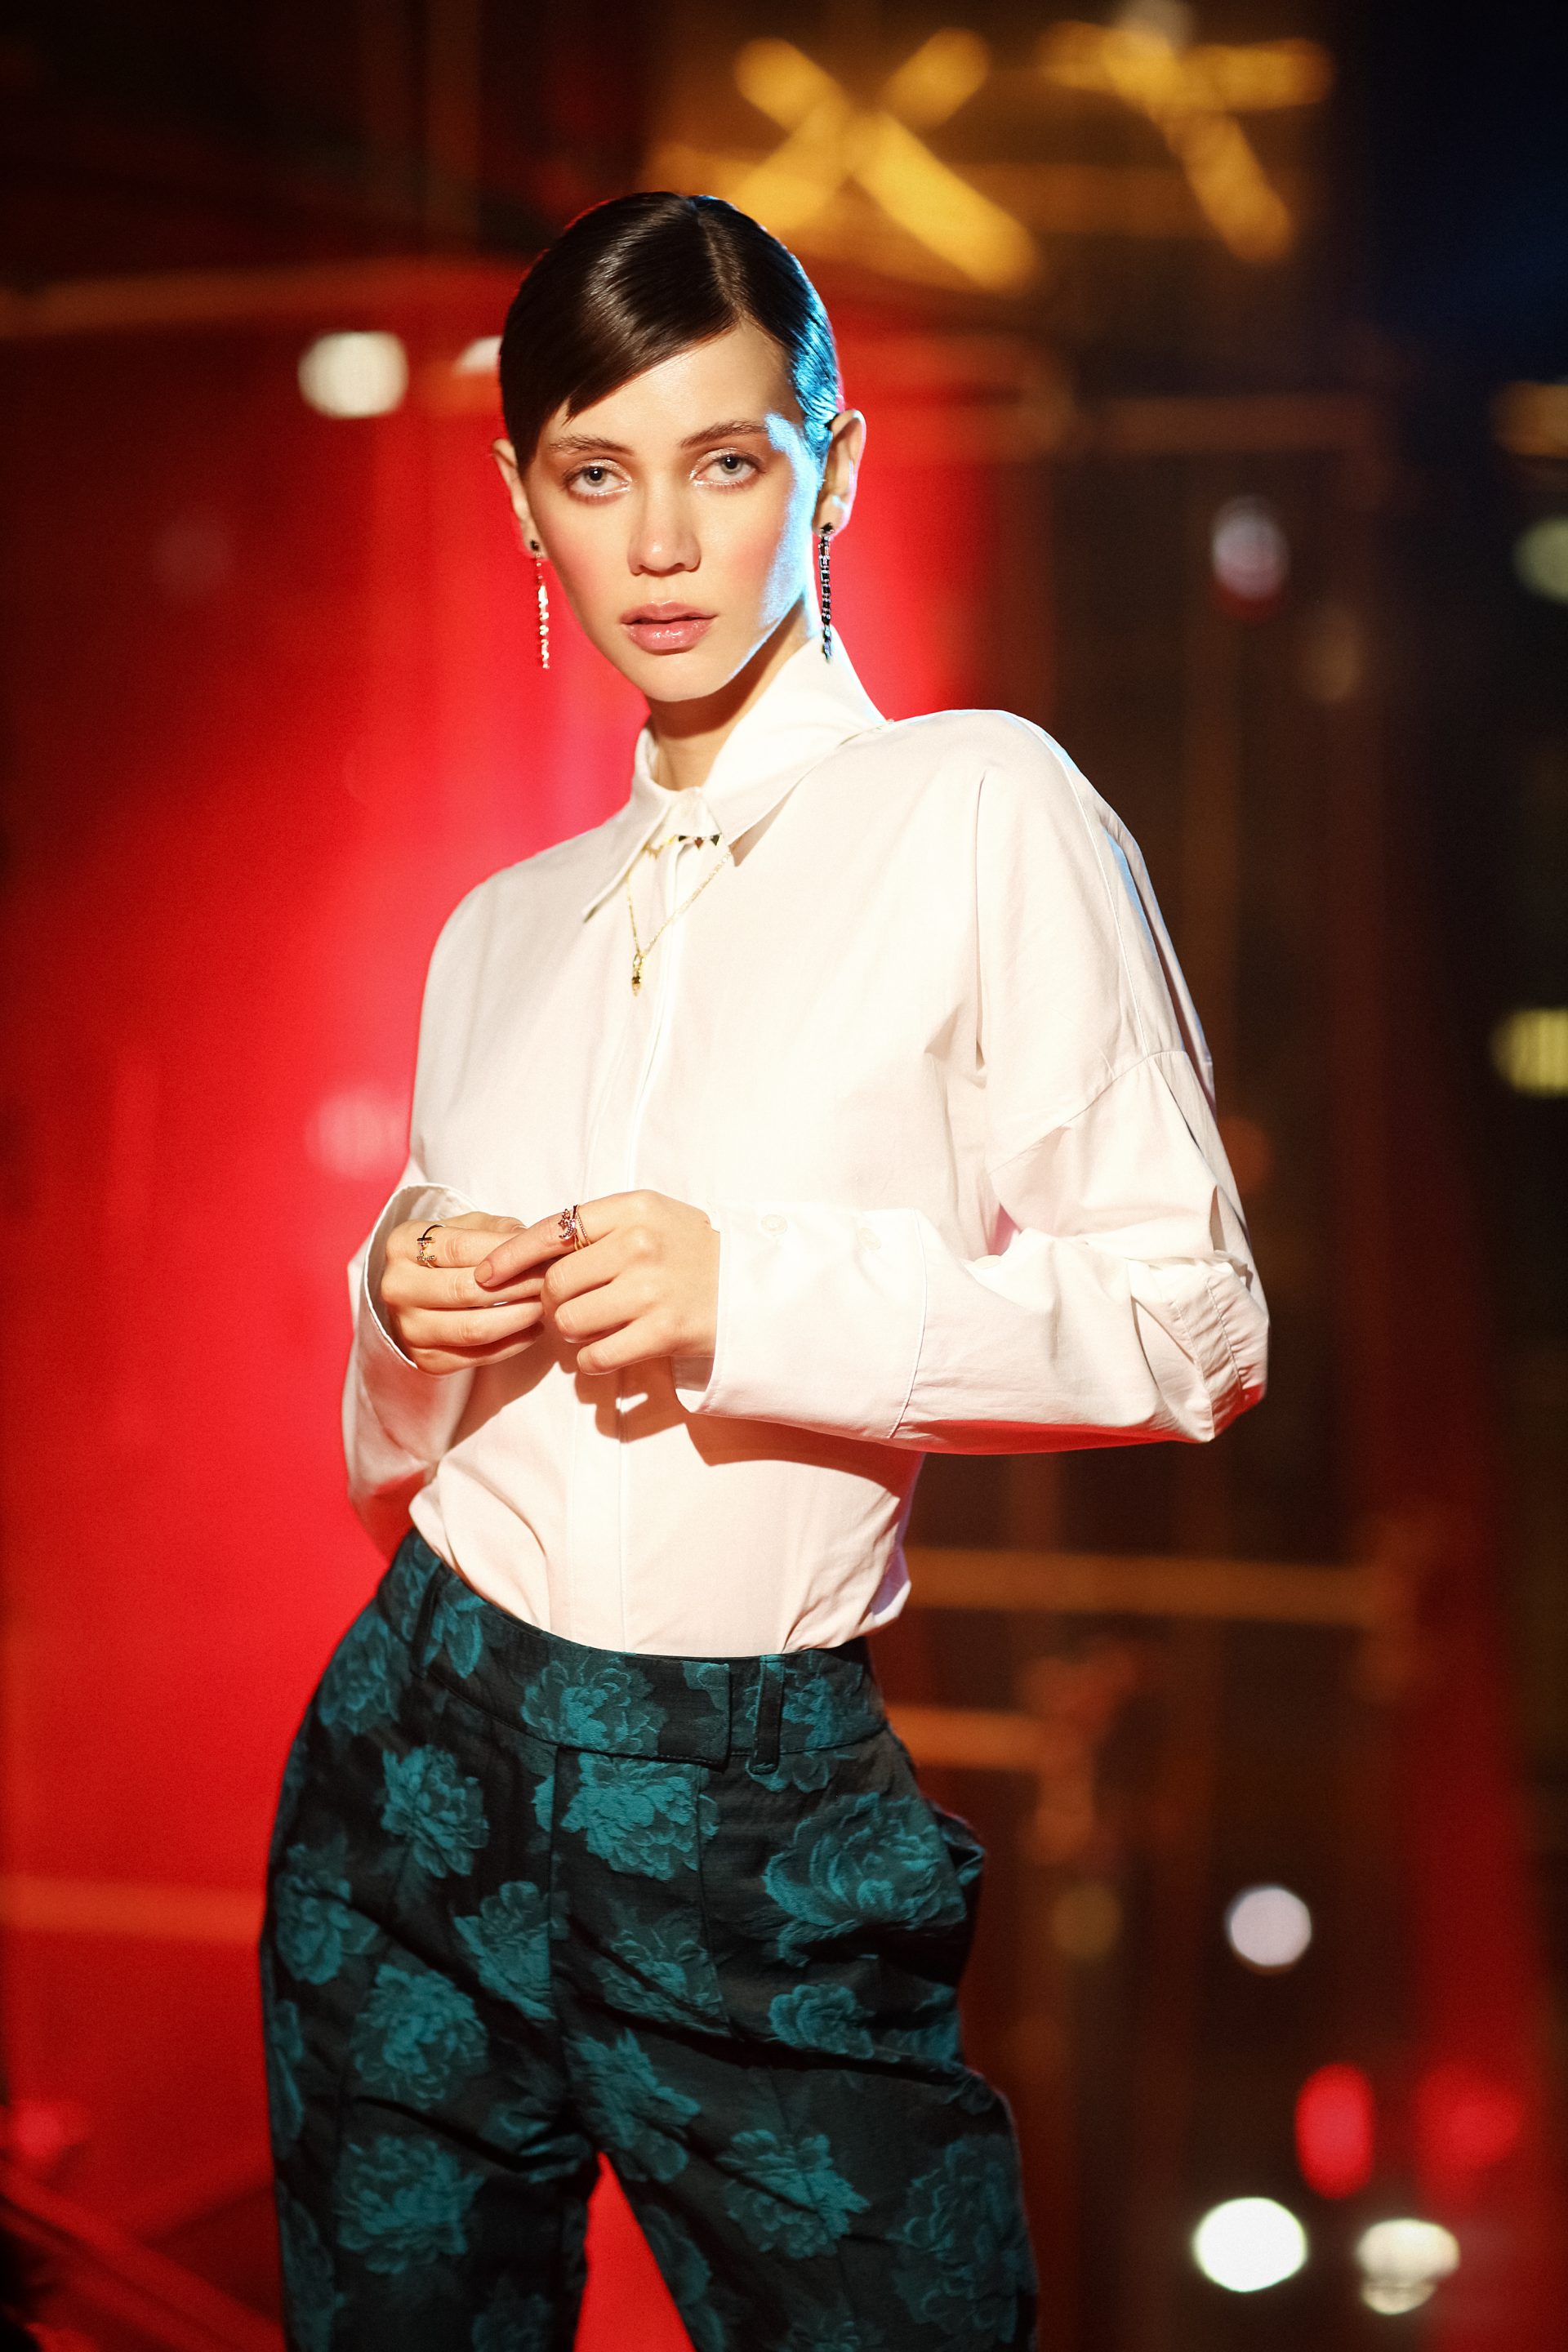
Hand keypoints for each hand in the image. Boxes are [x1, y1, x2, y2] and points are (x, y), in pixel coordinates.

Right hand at [380, 1210, 544, 1373]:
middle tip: (550, 1281)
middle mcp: (397, 1287)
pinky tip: (534, 1329)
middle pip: (467, 1290)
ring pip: (474, 1329)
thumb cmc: (450, 1252)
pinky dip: (513, 1344)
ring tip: (545, 1305)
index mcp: (402, 1245)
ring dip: (519, 1318)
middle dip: (519, 1286)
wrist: (419, 1294)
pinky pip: (478, 1356)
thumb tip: (532, 1241)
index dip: (506, 1252)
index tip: (541, 1253)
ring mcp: (408, 1328)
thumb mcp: (467, 1227)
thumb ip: (497, 1229)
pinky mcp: (426, 1359)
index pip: (461, 1248)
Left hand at [473, 1190, 718, 1376]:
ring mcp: (652, 1289)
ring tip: (596, 1328)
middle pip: (556, 1283)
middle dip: (553, 1303)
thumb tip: (524, 1253)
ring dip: (573, 1333)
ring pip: (571, 1321)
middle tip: (570, 1307)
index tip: (486, 1275)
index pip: (553, 1230)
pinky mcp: (663, 1331)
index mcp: (633, 1208)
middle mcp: (639, 1244)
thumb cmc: (690, 1252)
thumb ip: (596, 1228)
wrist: (753, 1289)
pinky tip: (607, 1352)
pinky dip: (592, 1362)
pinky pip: (596, 1356)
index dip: (511, 1255)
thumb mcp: (650, 1218)